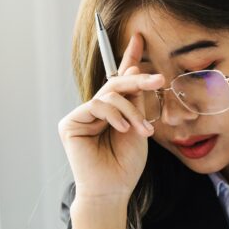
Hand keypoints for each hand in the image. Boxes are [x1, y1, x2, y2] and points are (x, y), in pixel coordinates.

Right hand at [57, 32, 164, 201]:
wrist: (113, 190)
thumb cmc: (125, 165)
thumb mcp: (138, 127)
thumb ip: (134, 101)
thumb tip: (133, 69)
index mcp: (112, 112)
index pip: (120, 81)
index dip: (129, 58)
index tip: (139, 38)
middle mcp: (94, 111)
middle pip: (116, 84)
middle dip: (138, 80)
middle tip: (158, 80)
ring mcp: (81, 116)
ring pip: (109, 94)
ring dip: (130, 109)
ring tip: (142, 130)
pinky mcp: (70, 124)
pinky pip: (97, 105)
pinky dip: (114, 114)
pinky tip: (122, 129)